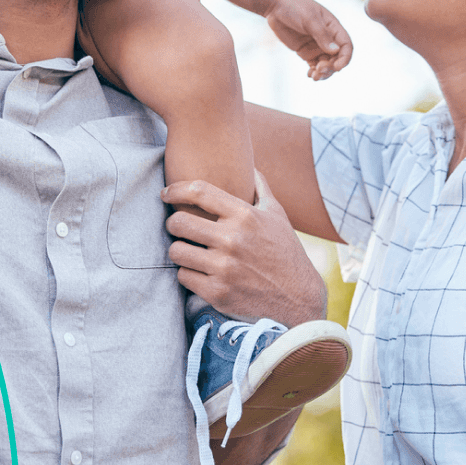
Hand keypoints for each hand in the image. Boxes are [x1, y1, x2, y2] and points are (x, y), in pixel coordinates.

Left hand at [163, 177, 325, 325]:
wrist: (300, 300)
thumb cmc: (286, 252)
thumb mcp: (277, 215)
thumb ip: (260, 188)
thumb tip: (249, 165)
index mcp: (245, 216)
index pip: (198, 191)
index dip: (175, 190)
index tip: (165, 194)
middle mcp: (233, 239)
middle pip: (178, 222)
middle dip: (173, 223)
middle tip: (178, 227)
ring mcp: (224, 268)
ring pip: (176, 251)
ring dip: (179, 250)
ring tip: (189, 251)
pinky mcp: (217, 293)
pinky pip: (183, 276)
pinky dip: (188, 274)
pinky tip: (199, 272)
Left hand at [264, 0, 353, 79]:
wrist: (275, 5)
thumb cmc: (295, 6)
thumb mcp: (309, 18)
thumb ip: (321, 34)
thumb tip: (335, 51)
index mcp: (333, 27)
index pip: (346, 45)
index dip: (345, 58)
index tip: (337, 67)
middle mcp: (327, 38)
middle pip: (337, 58)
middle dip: (331, 67)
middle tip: (319, 69)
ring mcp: (316, 46)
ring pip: (326, 64)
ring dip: (323, 72)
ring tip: (314, 76)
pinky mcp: (305, 51)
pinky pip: (314, 65)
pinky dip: (314, 71)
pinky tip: (310, 75)